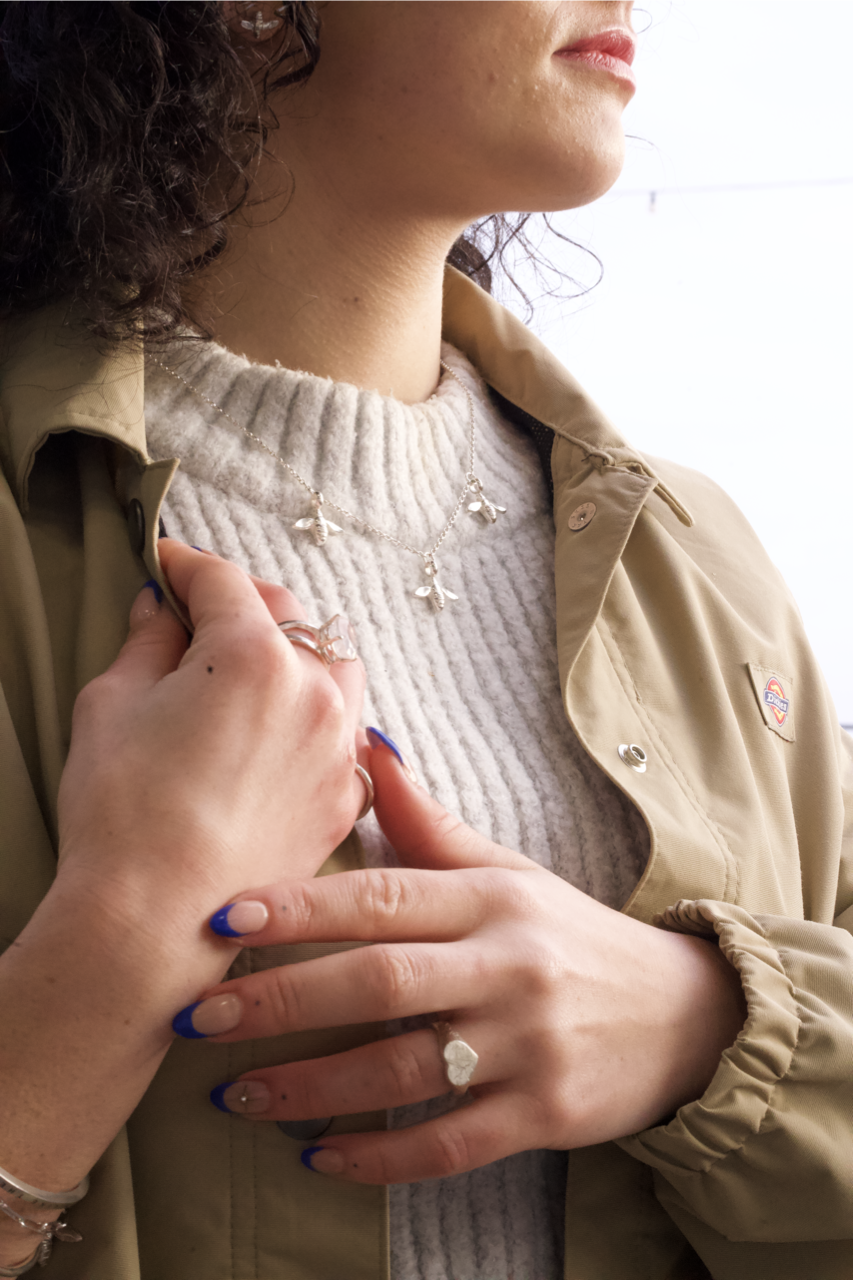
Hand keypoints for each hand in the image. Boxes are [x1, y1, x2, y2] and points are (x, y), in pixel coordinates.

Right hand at [57, 541, 366, 913]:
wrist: (155, 924)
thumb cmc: (122, 816)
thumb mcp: (111, 706)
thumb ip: (146, 643)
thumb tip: (161, 610)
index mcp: (254, 656)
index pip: (224, 581)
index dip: (188, 564)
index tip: (166, 563)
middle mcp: (313, 692)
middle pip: (286, 614)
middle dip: (240, 601)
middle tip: (197, 610)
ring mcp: (337, 747)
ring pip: (335, 666)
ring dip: (296, 651)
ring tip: (250, 666)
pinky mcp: (344, 797)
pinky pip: (346, 731)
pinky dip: (318, 713)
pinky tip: (281, 727)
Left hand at [179, 734, 746, 1183]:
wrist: (683, 1013)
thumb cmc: (571, 934)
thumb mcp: (508, 872)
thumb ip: (429, 824)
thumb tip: (368, 745)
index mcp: (490, 899)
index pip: (382, 895)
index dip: (299, 906)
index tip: (222, 916)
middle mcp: (507, 965)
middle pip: (379, 980)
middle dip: (278, 999)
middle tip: (197, 1013)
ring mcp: (526, 1044)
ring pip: (402, 1069)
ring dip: (308, 1087)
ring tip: (233, 1095)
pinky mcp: (542, 1114)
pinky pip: (447, 1144)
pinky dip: (378, 1156)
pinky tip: (317, 1157)